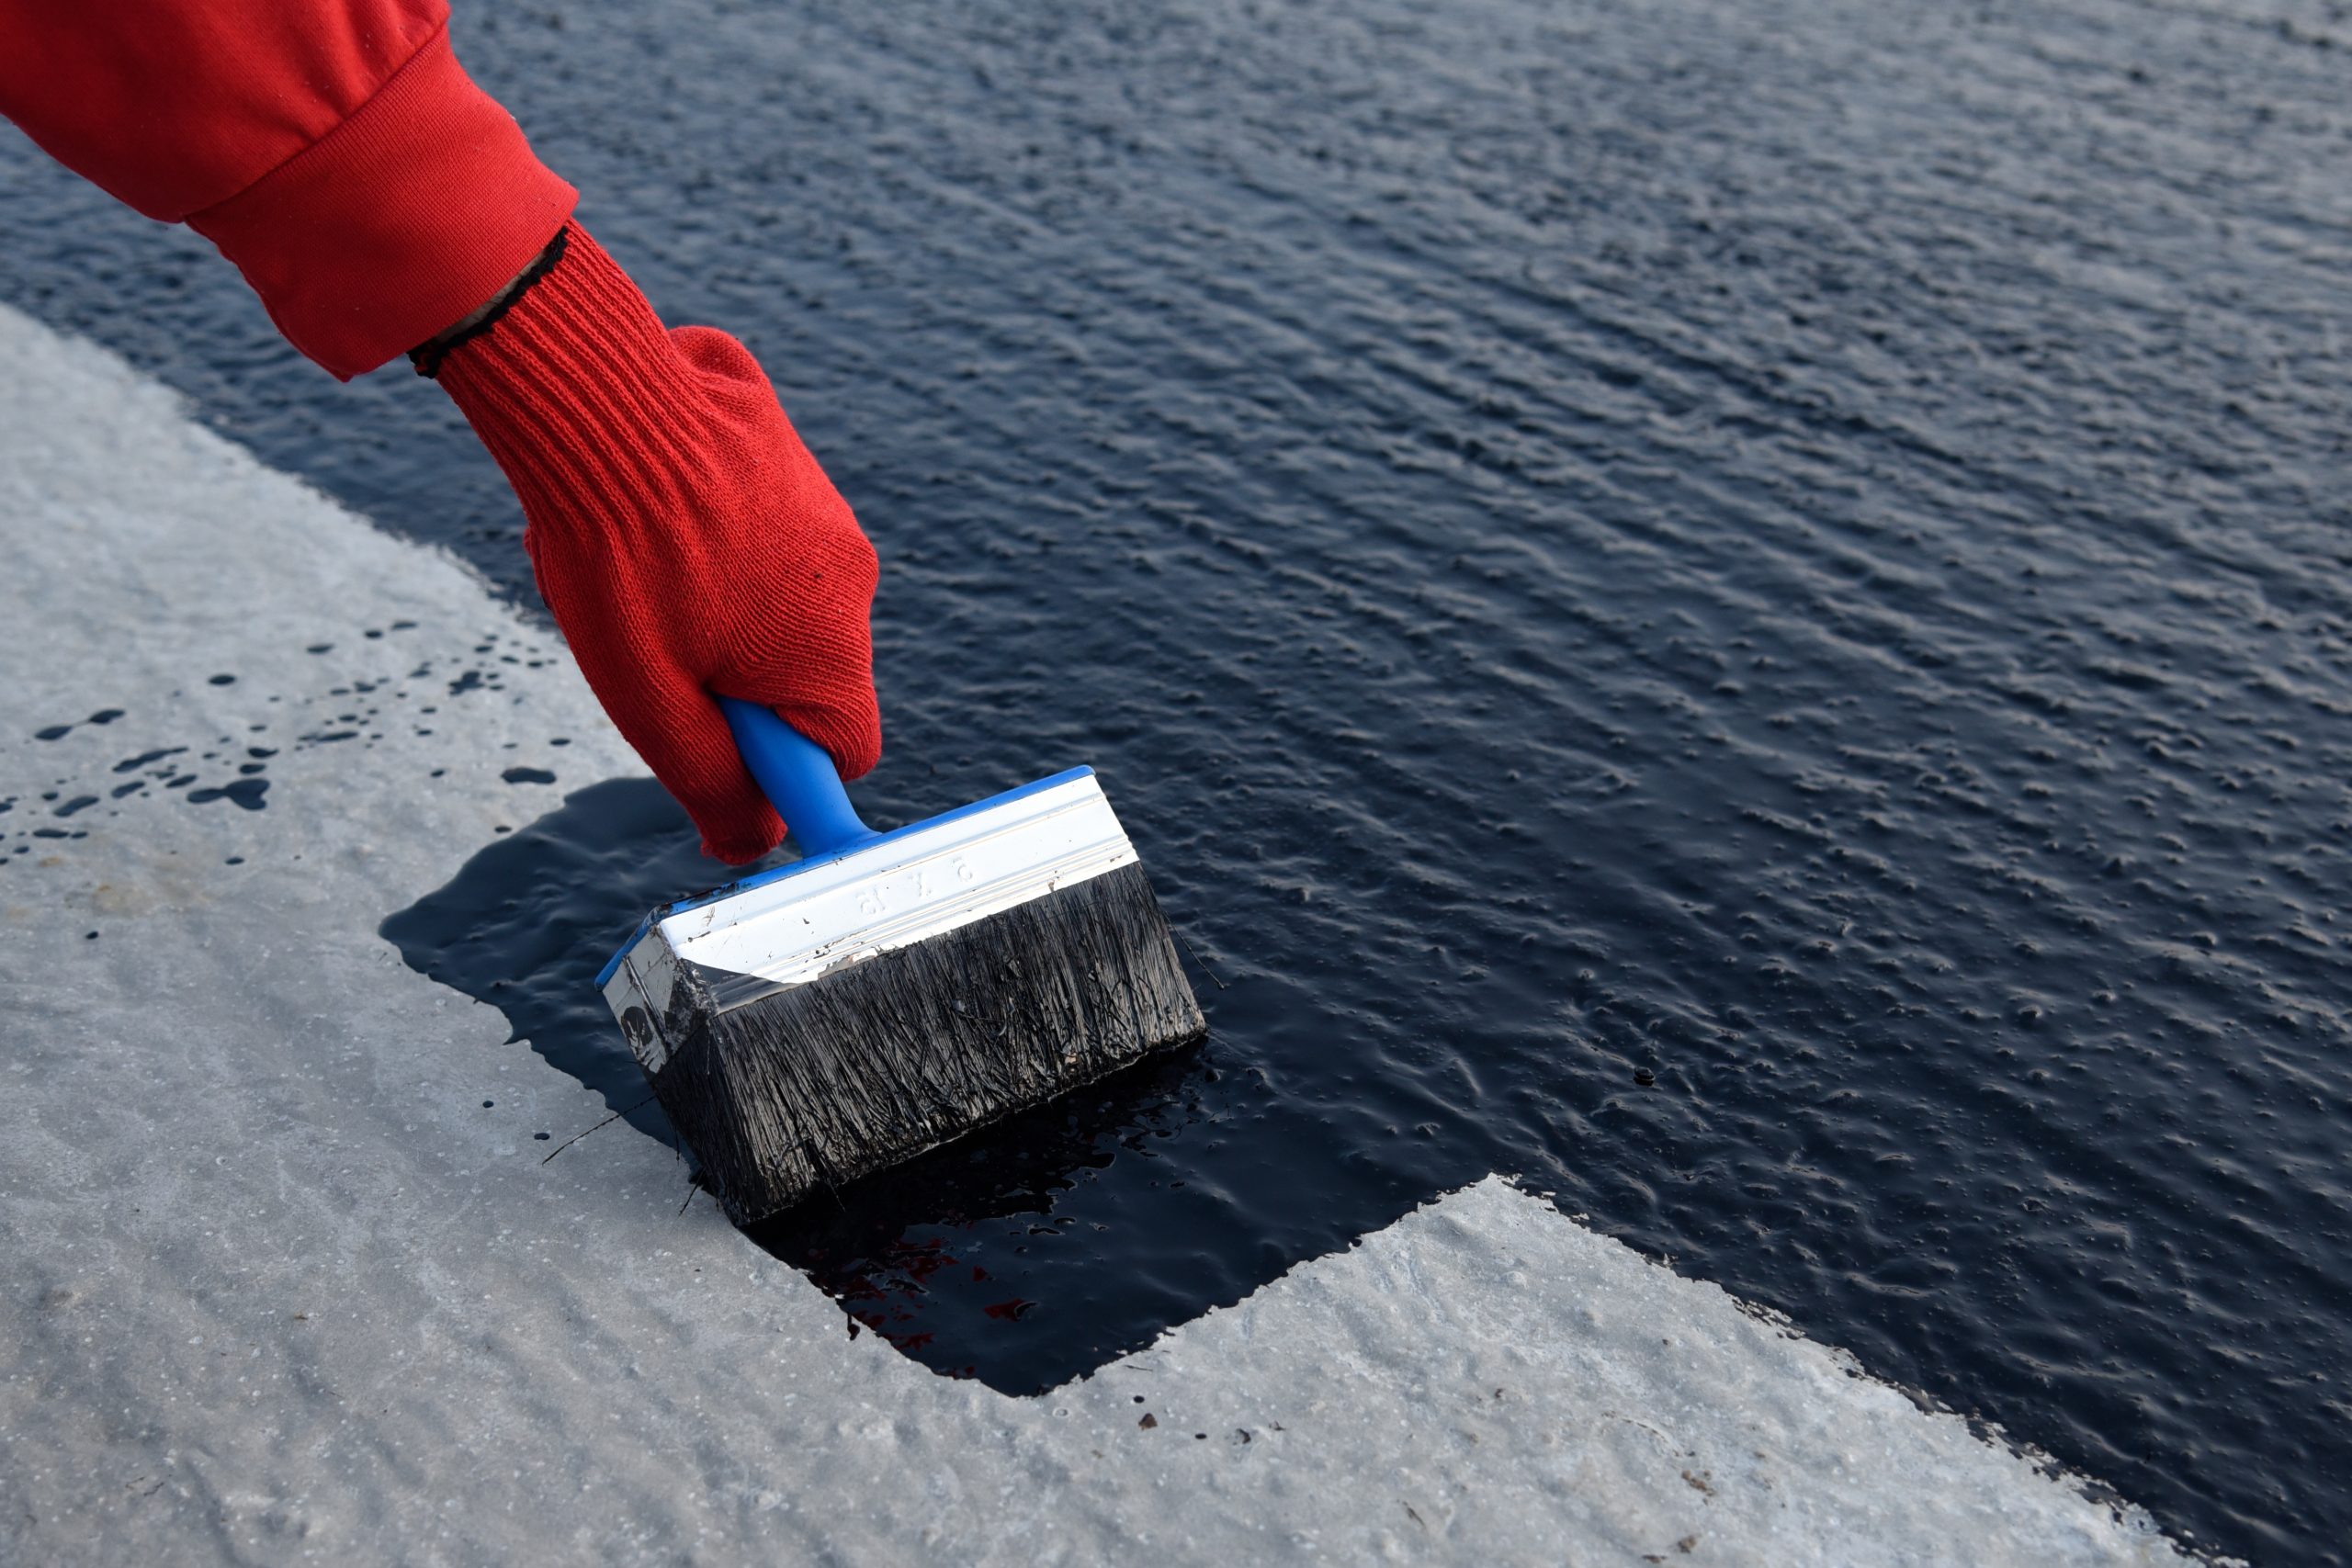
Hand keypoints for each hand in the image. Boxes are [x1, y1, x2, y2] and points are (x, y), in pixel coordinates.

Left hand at [431, 225, 880, 862]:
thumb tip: (753, 848)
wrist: (596, 399)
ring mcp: (824, 506)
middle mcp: (851, 578)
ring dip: (720, 600)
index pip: (843, 750)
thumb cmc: (618, 560)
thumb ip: (713, 785)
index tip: (722, 752)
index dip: (781, 767)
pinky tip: (650, 509)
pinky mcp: (788, 450)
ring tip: (637, 570)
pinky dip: (715, 527)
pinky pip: (762, 515)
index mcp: (829, 649)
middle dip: (737, 674)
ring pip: (782, 590)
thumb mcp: (652, 702)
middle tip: (653, 652)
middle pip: (807, 668)